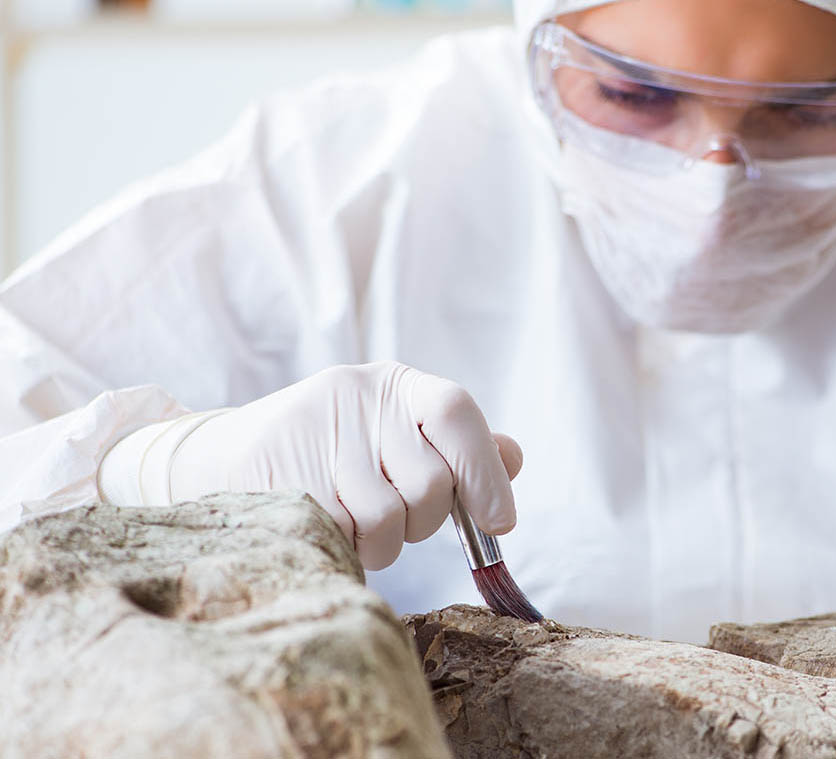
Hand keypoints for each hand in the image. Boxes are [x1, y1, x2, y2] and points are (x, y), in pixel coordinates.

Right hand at [170, 362, 521, 569]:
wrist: (225, 455)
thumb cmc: (337, 454)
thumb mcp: (398, 437)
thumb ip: (460, 449)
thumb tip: (512, 458)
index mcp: (395, 385)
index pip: (455, 412)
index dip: (485, 472)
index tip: (500, 523)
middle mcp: (355, 396)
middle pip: (431, 483)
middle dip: (425, 521)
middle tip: (398, 518)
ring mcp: (312, 433)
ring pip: (387, 520)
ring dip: (383, 543)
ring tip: (357, 524)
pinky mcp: (277, 476)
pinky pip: (343, 537)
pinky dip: (347, 548)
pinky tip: (329, 529)